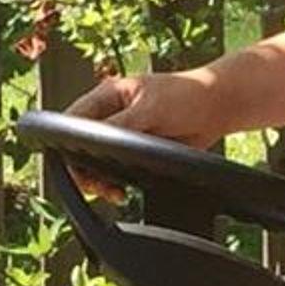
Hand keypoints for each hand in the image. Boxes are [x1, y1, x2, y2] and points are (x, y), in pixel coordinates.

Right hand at [61, 71, 226, 199]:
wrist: (217, 108)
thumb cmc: (187, 94)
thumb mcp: (150, 107)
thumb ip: (122, 124)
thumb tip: (96, 139)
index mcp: (108, 96)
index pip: (73, 119)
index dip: (67, 142)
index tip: (73, 164)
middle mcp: (110, 115)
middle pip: (80, 145)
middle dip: (83, 168)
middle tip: (97, 185)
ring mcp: (122, 135)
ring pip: (95, 162)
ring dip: (99, 179)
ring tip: (112, 191)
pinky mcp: (136, 152)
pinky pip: (115, 171)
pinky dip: (114, 183)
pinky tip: (121, 191)